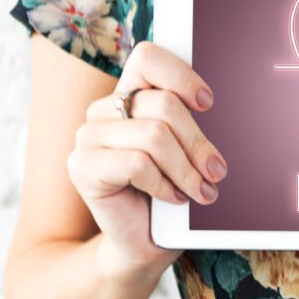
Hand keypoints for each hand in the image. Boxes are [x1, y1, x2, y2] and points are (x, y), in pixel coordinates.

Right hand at [66, 41, 228, 279]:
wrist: (142, 242)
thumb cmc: (169, 191)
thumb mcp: (184, 150)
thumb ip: (189, 121)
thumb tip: (213, 103)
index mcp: (129, 94)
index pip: (148, 56)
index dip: (181, 75)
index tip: (207, 103)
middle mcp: (104, 110)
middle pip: (163, 104)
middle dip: (198, 141)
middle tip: (217, 170)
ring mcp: (88, 137)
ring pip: (154, 136)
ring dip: (186, 169)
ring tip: (202, 190)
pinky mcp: (81, 166)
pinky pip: (136, 164)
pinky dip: (164, 184)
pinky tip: (173, 198)